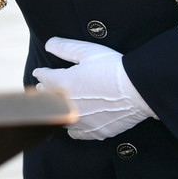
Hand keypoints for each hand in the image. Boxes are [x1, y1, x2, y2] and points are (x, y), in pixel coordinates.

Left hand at [32, 37, 155, 140]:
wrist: (138, 89)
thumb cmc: (113, 67)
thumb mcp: (88, 52)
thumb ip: (65, 48)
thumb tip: (48, 44)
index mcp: (64, 84)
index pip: (45, 79)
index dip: (41, 74)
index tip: (39, 73)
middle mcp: (68, 105)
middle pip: (48, 99)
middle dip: (44, 91)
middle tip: (41, 88)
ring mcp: (81, 121)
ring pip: (59, 118)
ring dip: (56, 110)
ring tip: (56, 105)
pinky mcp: (94, 131)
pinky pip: (76, 134)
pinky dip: (72, 127)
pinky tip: (73, 122)